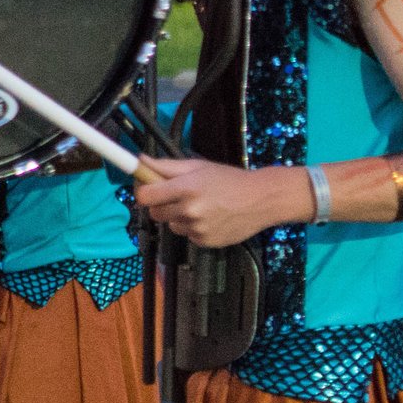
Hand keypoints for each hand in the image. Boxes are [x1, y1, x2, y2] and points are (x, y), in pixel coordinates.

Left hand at [135, 158, 313, 247]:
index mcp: (186, 188)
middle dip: (162, 204)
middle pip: (155, 213)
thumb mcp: (199, 166)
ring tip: (201, 207)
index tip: (149, 189)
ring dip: (179, 217)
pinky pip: (188, 235)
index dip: (144, 192)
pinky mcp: (205, 242)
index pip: (145, 196)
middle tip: (179, 196)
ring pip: (172, 225)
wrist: (262, 200)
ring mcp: (197, 229)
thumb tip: (141, 161)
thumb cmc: (231, 180)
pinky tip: (210, 218)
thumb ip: (167, 166)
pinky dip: (194, 228)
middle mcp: (189, 210)